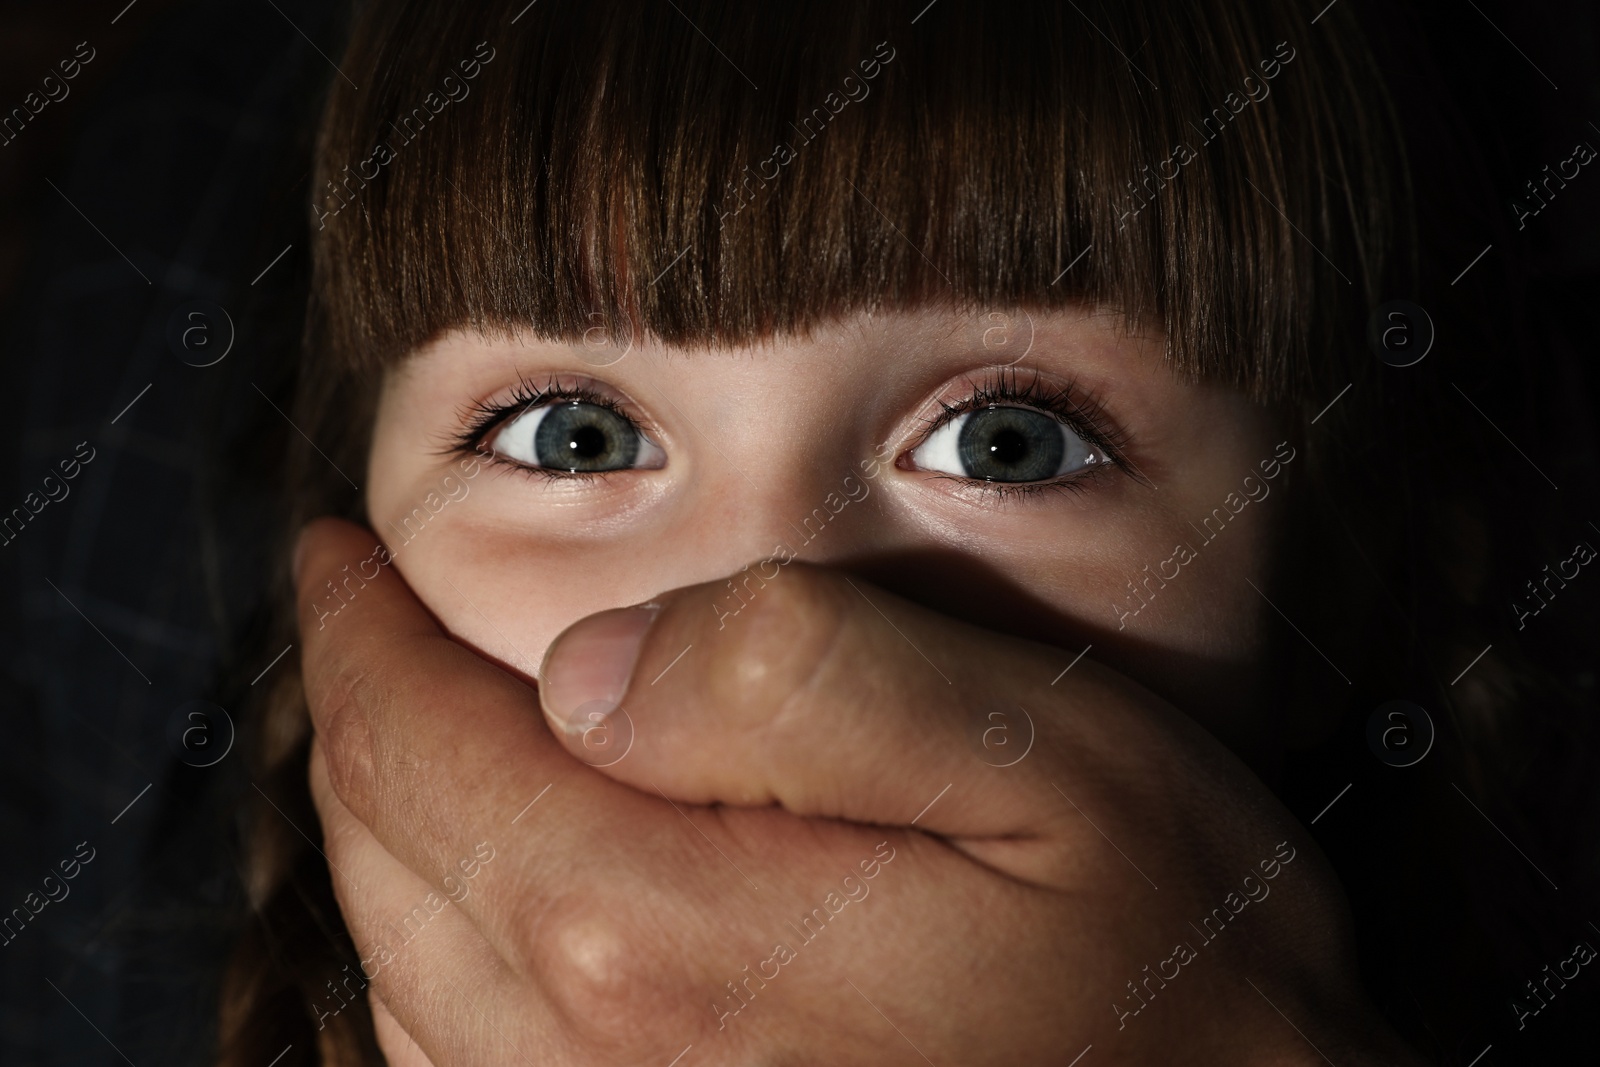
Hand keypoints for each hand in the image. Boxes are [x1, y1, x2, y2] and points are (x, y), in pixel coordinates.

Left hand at [298, 516, 1420, 1064]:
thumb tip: (593, 660)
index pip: (418, 745)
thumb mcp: (1038, 757)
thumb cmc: (1174, 964)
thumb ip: (806, 678)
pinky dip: (427, 972)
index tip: (339, 552)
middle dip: (359, 718)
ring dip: (382, 843)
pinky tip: (478, 918)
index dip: (359, 631)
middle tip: (364, 624)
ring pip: (397, 979)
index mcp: (658, 933)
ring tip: (407, 739)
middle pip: (387, 860)